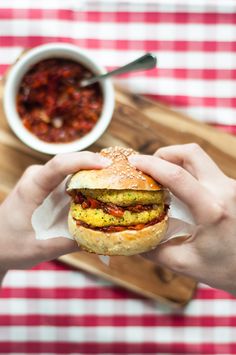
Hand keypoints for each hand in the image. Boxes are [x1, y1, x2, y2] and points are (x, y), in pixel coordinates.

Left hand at [0, 152, 109, 275]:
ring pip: (71, 169)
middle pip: (70, 161)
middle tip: (122, 173)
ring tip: (116, 181)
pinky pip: (69, 178)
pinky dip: (86, 182)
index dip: (84, 160)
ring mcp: (42, 180)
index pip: (59, 164)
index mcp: (31, 188)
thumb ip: (72, 241)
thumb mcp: (41, 249)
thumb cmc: (9, 246)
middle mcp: (37, 177)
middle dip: (96, 164)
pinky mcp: (47, 187)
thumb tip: (104, 237)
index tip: (107, 165)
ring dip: (93, 173)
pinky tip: (101, 191)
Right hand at [129, 144, 235, 292]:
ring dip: (177, 162)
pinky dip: (189, 172)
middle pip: (191, 153)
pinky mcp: (234, 189)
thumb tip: (131, 239)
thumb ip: (154, 250)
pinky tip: (180, 189)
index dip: (151, 165)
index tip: (133, 162)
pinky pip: (207, 171)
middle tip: (149, 167)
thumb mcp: (184, 264)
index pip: (177, 176)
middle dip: (165, 153)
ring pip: (200, 159)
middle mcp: (225, 191)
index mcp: (212, 210)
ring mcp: (232, 187)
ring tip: (161, 179)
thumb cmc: (225, 270)